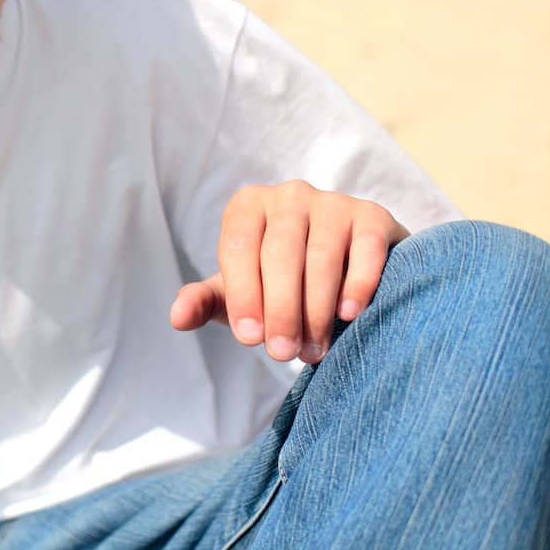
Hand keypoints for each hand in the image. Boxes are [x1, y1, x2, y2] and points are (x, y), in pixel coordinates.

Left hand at [170, 181, 408, 362]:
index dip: (243, 296)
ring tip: (312, 351)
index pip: (238, 249)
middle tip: (282, 354)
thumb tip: (177, 319)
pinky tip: (348, 315)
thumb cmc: (279, 282)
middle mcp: (288, 196)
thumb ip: (206, 301)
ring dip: (316, 310)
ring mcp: (332, 202)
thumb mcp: (240, 291)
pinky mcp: (372, 216)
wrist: (344, 267)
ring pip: (321, 257)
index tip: (249, 340)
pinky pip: (364, 250)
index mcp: (247, 207)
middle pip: (279, 254)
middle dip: (280, 309)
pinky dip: (356, 284)